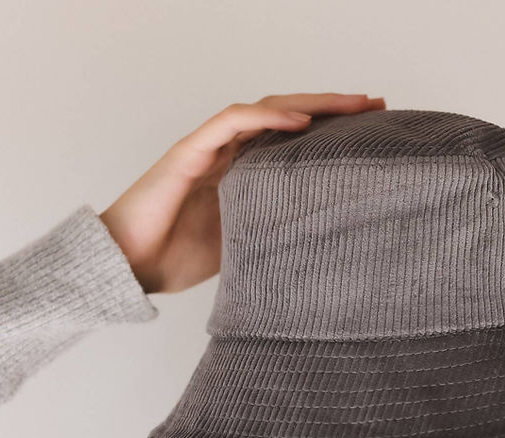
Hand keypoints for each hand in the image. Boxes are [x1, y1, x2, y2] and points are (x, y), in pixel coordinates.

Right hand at [99, 92, 386, 293]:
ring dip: (311, 103)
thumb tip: (319, 250)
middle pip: (288, 117)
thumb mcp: (243, 250)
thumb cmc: (173, 260)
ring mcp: (209, 149)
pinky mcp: (188, 151)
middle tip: (376, 105)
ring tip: (352, 104)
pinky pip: (231, 122)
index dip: (330, 135)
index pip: (292, 143)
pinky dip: (266, 118)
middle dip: (334, 109)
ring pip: (266, 110)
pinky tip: (300, 121)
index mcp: (242, 177)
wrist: (127, 266)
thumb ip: (272, 236)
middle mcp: (228, 155)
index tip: (372, 135)